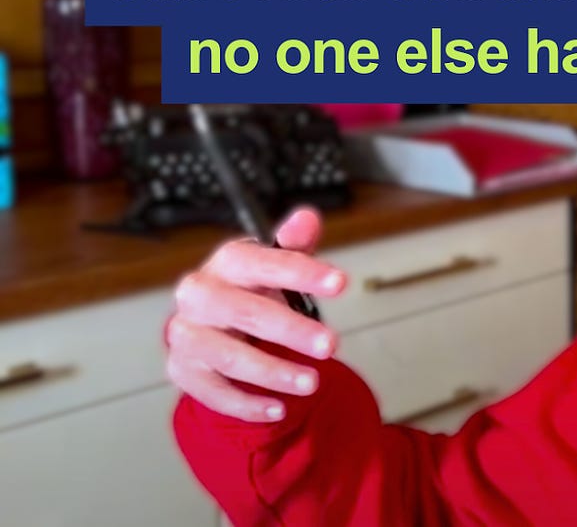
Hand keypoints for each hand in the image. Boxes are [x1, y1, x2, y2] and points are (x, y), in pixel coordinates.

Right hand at [164, 206, 347, 422]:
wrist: (213, 327)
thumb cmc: (254, 291)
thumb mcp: (277, 268)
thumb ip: (295, 246)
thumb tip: (307, 219)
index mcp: (227, 263)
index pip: (262, 262)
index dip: (301, 272)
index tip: (340, 283)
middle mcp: (199, 295)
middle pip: (245, 312)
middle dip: (291, 330)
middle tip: (331, 345)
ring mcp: (187, 334)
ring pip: (228, 356)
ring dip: (272, 372)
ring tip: (313, 383)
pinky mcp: (184, 371)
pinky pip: (214, 392)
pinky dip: (247, 404)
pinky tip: (279, 409)